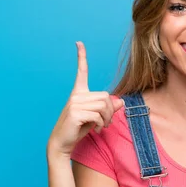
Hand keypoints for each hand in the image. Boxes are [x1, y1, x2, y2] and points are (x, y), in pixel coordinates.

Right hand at [46, 41, 124, 158]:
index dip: (81, 57)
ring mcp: (74, 103)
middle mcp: (76, 95)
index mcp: (78, 93)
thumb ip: (107, 108)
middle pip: (105, 96)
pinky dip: (101, 123)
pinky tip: (96, 129)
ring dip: (107, 118)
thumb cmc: (78, 129)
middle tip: (106, 122)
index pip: (81, 72)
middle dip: (110, 111)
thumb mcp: (95, 117)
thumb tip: (122, 101)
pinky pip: (98, 115)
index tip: (79, 43)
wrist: (63, 143)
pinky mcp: (76, 113)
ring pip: (104, 105)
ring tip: (101, 126)